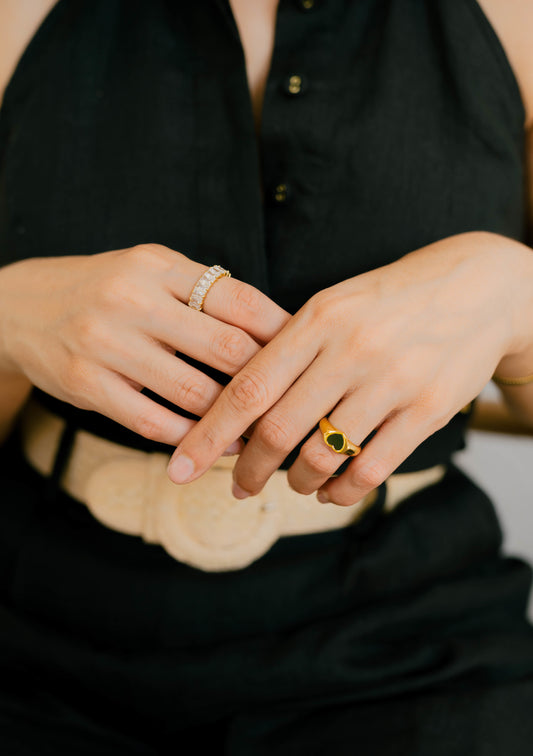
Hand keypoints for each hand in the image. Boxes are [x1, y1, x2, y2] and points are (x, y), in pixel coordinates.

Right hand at [0, 244, 288, 446]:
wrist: (21, 307)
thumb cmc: (103, 289)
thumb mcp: (149, 269)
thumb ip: (202, 292)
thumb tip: (272, 328)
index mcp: (158, 266)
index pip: (239, 300)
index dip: (281, 331)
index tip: (307, 355)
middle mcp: (133, 299)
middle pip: (226, 348)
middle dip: (268, 381)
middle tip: (295, 402)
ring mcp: (106, 343)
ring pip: (194, 393)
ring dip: (235, 420)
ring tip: (260, 431)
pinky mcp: (87, 384)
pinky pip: (152, 421)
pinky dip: (190, 437)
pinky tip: (212, 442)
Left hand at [168, 232, 521, 503]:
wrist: (476, 287)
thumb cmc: (391, 300)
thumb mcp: (334, 305)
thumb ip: (289, 348)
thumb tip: (242, 406)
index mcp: (317, 320)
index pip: (248, 387)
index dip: (208, 433)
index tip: (180, 466)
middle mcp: (350, 350)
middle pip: (278, 430)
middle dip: (248, 469)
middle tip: (236, 485)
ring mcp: (390, 381)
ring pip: (322, 455)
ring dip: (297, 482)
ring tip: (292, 484)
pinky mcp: (426, 410)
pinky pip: (371, 469)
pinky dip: (342, 491)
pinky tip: (332, 491)